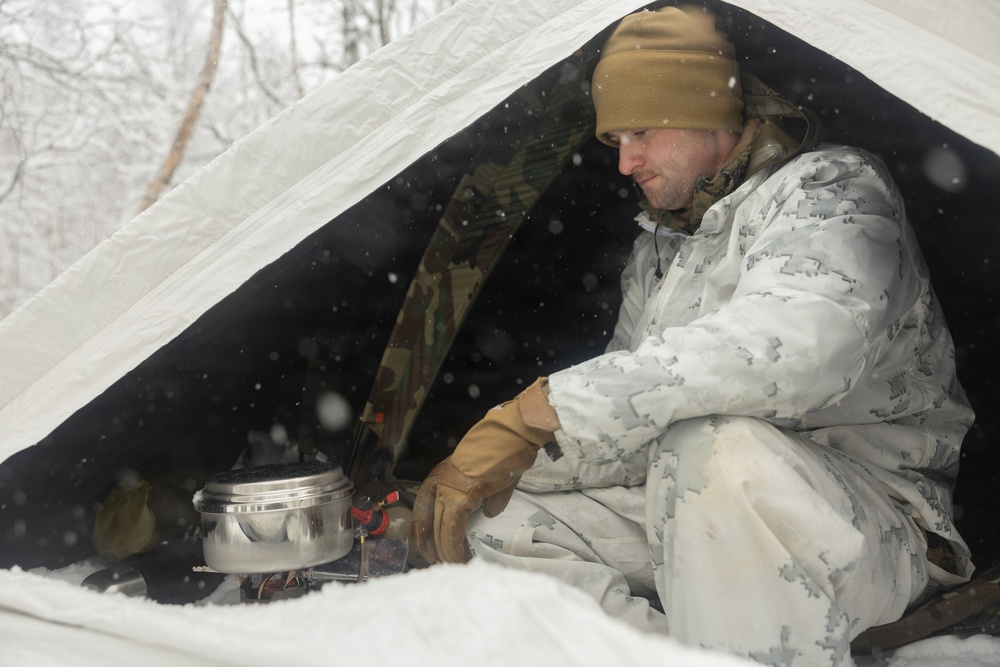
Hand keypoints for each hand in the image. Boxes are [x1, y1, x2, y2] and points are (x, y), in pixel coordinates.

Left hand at [411, 378, 559, 562]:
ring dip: (445, 552)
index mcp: (439, 478)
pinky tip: (460, 558)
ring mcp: (447, 491)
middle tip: (438, 563)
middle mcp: (438, 484)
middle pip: (427, 524)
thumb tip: (488, 513)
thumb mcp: (486, 477)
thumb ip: (485, 497)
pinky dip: (455, 547)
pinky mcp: (461, 498)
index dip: (423, 533)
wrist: (508, 437)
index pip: (422, 511)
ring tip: (452, 565)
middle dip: (431, 547)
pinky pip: (452, 530)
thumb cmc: (500, 453)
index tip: (427, 550)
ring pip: (439, 530)